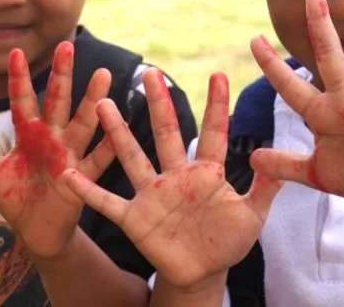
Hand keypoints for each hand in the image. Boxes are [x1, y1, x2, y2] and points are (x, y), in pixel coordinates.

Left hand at [0, 42, 114, 259]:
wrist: (39, 230)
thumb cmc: (18, 198)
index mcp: (28, 134)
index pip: (22, 101)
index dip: (18, 78)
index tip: (15, 52)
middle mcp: (51, 138)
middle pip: (57, 102)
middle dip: (62, 74)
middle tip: (66, 45)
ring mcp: (68, 155)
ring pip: (82, 123)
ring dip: (93, 101)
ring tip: (103, 75)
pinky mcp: (80, 178)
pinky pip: (96, 161)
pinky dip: (107, 147)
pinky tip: (117, 131)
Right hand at [62, 69, 282, 289]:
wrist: (202, 272)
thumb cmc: (227, 241)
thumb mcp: (251, 216)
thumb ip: (264, 189)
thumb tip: (275, 159)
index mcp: (206, 173)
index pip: (212, 133)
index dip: (216, 106)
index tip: (219, 74)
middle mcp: (176, 176)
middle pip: (166, 133)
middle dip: (159, 103)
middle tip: (149, 72)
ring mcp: (152, 195)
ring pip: (132, 157)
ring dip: (117, 133)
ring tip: (102, 103)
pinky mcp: (134, 218)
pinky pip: (107, 202)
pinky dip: (88, 190)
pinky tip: (68, 174)